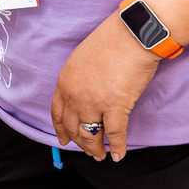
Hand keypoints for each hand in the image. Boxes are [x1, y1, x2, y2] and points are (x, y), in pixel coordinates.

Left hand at [50, 15, 160, 160]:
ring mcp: (93, 102)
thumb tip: (86, 92)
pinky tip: (118, 155)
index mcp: (64, 82)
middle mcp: (74, 95)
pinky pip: (114, 134)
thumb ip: (79, 78)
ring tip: (100, 155)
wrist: (132, 34)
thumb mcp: (82, 58)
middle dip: (79, 142)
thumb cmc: (112, 40)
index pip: (57, 112)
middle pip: (73, 127)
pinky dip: (117, 147)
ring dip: (95, 148)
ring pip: (90, 134)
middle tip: (87, 151)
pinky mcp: (115, 107)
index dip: (61, 129)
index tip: (63, 139)